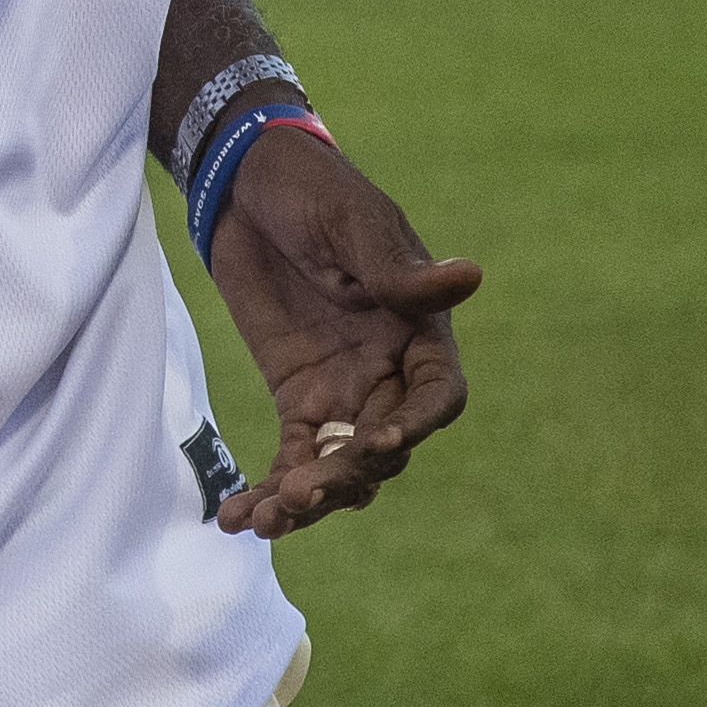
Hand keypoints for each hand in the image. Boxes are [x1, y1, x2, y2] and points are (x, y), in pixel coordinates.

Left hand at [202, 130, 475, 535]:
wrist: (246, 185)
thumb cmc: (312, 191)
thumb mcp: (350, 223)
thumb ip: (396, 269)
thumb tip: (470, 278)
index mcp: (421, 333)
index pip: (438, 398)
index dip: (415, 427)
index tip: (377, 443)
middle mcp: (391, 373)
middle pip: (384, 447)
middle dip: (345, 476)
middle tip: (299, 495)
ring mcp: (344, 392)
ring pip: (339, 467)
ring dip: (307, 500)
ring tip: (265, 521)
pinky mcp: (298, 399)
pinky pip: (293, 456)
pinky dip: (269, 490)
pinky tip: (237, 518)